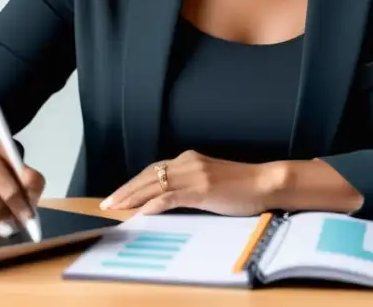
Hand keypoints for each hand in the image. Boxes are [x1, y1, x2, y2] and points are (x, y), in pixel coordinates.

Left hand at [101, 150, 284, 216]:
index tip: (118, 195)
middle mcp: (188, 162)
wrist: (265, 183)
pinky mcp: (202, 189)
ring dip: (133, 198)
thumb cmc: (241, 186)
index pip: (153, 170)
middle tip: (107, 203)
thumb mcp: (210, 180)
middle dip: (126, 190)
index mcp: (189, 159)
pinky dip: (153, 204)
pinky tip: (141, 212)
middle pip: (148, 175)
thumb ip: (190, 183)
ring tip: (117, 209)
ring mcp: (195, 175)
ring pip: (154, 185)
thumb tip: (168, 196)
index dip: (133, 183)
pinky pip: (171, 197)